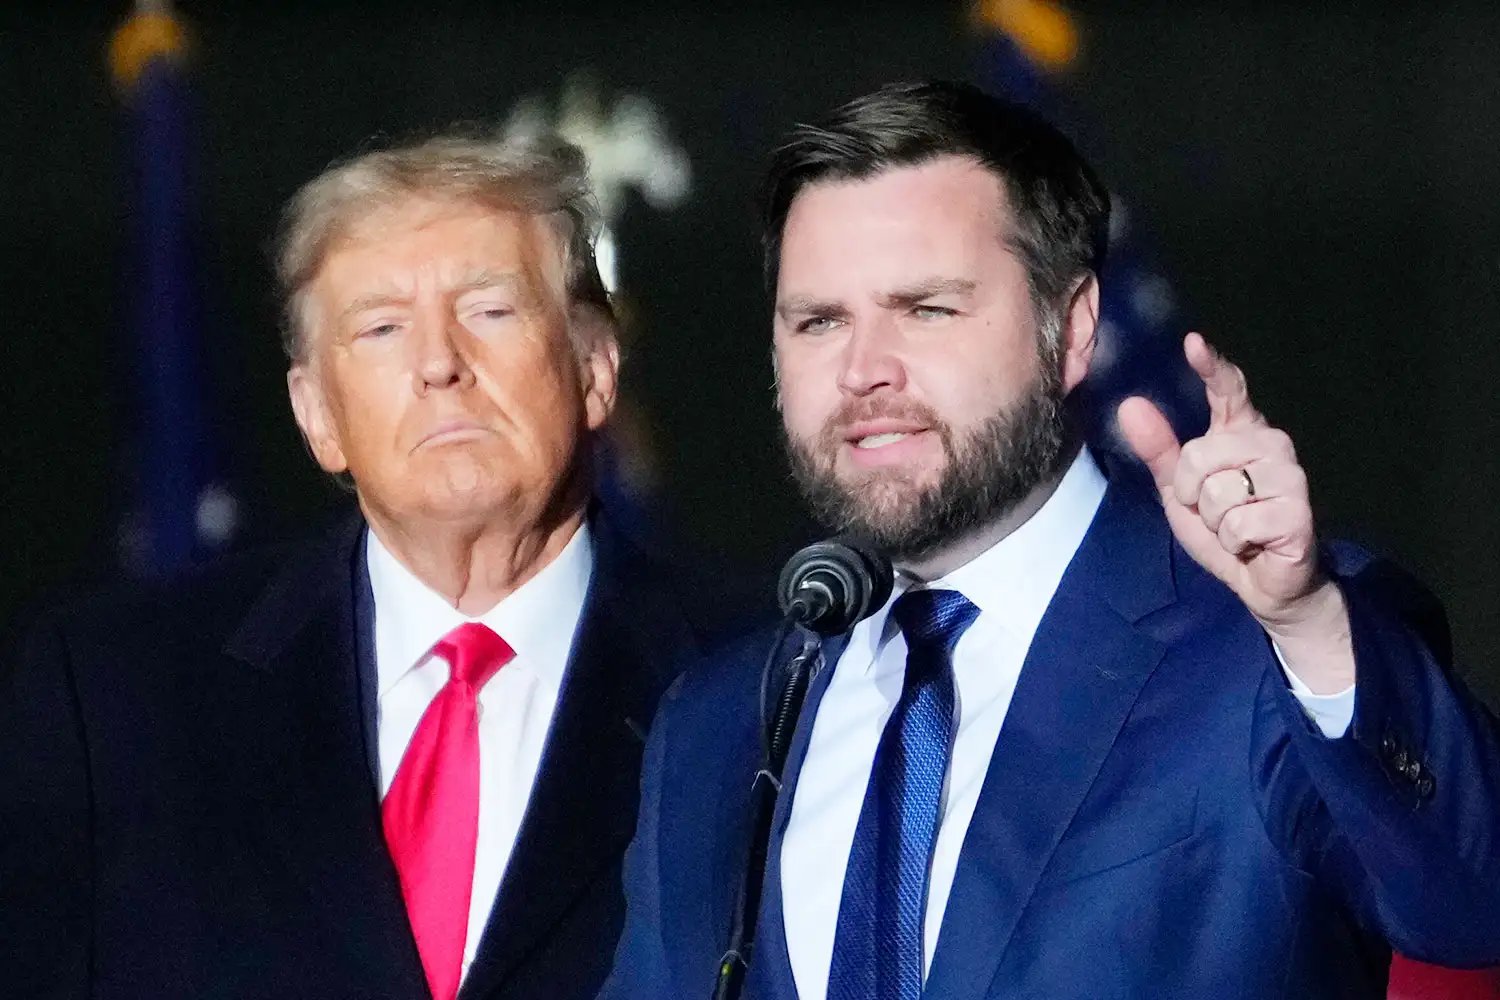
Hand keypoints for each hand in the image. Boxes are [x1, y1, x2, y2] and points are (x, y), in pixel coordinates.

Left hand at [1117, 333, 1352, 691]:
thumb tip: (1131, 406)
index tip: (1193, 342)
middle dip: (1190, 494)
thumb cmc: (1223, 529)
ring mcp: (1289, 475)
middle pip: (1199, 455)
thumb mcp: (1178, 492)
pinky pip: (1237, 522)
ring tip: (1237, 528)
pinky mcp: (1298, 511)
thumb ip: (1159, 450)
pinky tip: (1253, 544)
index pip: (1228, 390)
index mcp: (1241, 432)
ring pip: (1216, 491)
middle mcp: (1271, 443)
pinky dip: (1234, 541)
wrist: (1264, 581)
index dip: (1211, 367)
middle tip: (1214, 513)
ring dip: (1213, 522)